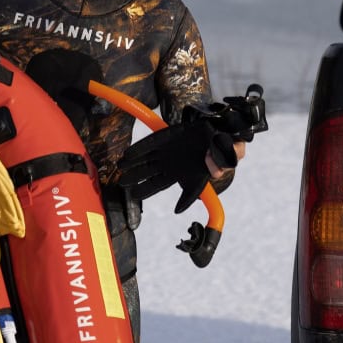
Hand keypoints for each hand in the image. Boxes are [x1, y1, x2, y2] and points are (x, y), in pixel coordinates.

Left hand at [117, 119, 237, 213]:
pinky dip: (140, 149)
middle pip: (147, 173)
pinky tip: (128, 154)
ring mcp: (167, 150)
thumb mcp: (213, 175)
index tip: (133, 195)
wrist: (222, 134)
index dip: (145, 190)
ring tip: (119, 168)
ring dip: (132, 163)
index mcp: (179, 176)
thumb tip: (179, 208)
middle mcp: (169, 164)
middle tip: (120, 184)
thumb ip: (202, 186)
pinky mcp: (167, 136)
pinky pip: (150, 143)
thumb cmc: (219, 156)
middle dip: (133, 178)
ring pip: (145, 158)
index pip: (157, 185)